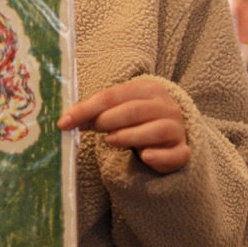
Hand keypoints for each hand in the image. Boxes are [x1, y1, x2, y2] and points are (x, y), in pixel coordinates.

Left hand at [58, 79, 190, 173]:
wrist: (169, 139)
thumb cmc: (137, 123)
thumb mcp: (117, 113)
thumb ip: (96, 114)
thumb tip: (67, 120)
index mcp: (148, 89)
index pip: (113, 95)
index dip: (86, 108)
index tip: (64, 122)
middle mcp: (166, 106)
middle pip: (135, 109)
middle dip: (109, 119)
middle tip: (94, 129)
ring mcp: (177, 129)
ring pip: (155, 130)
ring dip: (130, 135)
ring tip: (111, 141)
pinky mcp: (183, 151)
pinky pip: (175, 154)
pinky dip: (160, 156)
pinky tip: (145, 157)